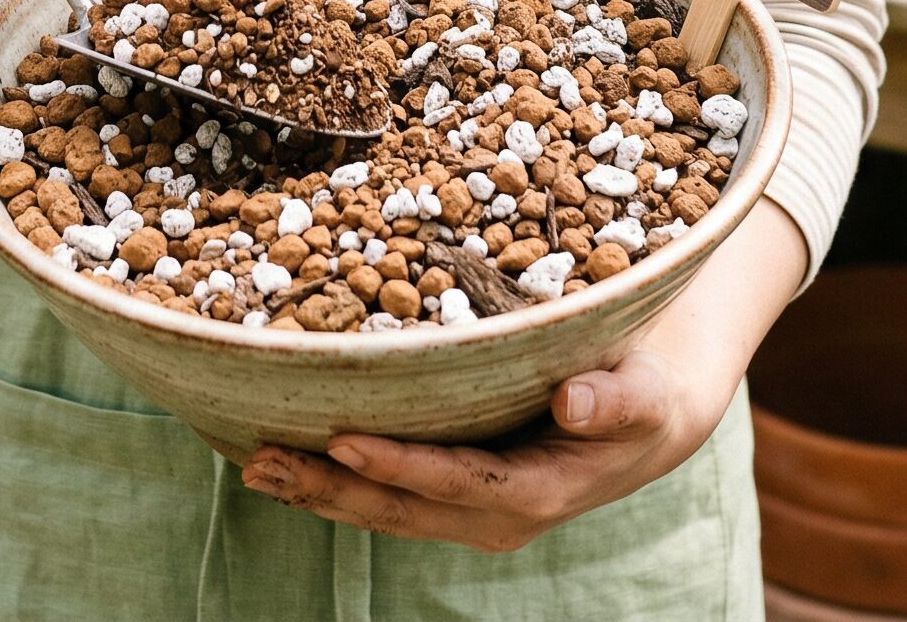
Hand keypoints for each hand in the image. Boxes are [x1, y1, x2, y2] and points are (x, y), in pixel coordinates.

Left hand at [240, 197, 809, 549]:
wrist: (653, 412)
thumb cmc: (647, 393)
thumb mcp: (645, 392)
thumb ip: (613, 400)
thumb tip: (572, 405)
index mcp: (536, 492)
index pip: (454, 484)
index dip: (400, 467)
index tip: (344, 440)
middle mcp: (494, 513)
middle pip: (401, 507)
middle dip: (329, 488)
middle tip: (260, 461)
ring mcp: (470, 506)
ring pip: (383, 506)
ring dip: (318, 488)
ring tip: (252, 463)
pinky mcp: (455, 488)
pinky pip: (388, 489)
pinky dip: (336, 474)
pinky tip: (288, 452)